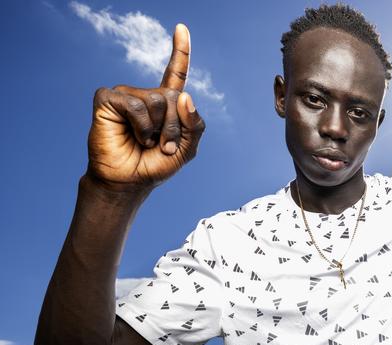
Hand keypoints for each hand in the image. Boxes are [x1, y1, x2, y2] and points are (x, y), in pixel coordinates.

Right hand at [86, 24, 205, 191]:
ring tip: (146, 142)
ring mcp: (126, 95)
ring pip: (157, 100)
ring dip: (157, 129)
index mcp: (166, 104)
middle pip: (175, 97)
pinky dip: (140, 125)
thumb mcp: (187, 148)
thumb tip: (184, 95)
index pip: (175, 72)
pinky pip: (135, 104)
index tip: (181, 28)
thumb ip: (194, 124)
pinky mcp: (108, 99)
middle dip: (175, 126)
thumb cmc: (154, 166)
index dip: (180, 51)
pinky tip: (132, 135)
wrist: (129, 182)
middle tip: (164, 147)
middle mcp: (146, 95)